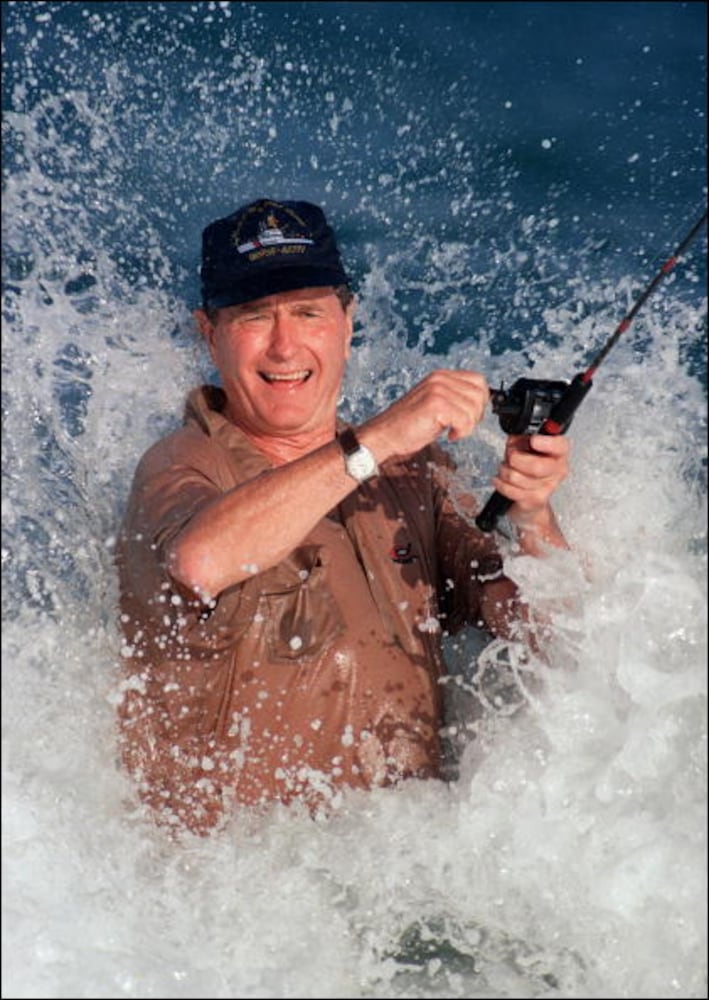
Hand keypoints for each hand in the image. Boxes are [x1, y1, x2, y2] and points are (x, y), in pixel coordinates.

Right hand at [362, 369, 489, 460]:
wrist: (385, 435)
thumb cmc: (409, 426)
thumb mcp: (436, 406)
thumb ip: (455, 399)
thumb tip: (479, 404)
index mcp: (441, 376)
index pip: (479, 381)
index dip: (479, 402)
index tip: (467, 417)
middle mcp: (439, 379)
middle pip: (480, 395)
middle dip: (475, 416)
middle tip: (459, 426)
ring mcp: (437, 390)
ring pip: (474, 409)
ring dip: (467, 426)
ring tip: (452, 431)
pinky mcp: (435, 404)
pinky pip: (465, 420)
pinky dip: (461, 432)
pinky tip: (448, 435)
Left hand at [492, 433, 569, 525]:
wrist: (528, 493)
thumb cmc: (527, 465)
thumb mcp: (523, 444)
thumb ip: (522, 437)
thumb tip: (517, 437)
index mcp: (558, 452)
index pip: (560, 446)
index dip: (546, 443)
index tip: (533, 441)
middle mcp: (557, 470)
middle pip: (537, 467)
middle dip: (516, 460)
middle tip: (511, 456)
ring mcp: (547, 487)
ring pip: (517, 478)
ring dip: (505, 471)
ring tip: (507, 468)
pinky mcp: (534, 500)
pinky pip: (510, 490)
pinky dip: (500, 482)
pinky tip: (501, 479)